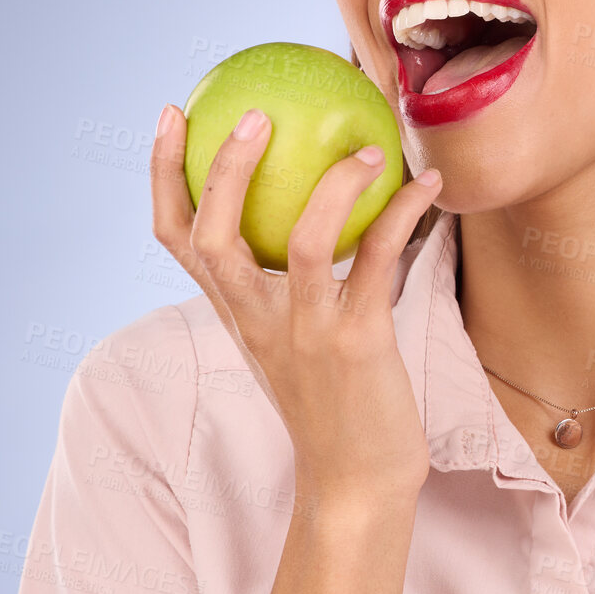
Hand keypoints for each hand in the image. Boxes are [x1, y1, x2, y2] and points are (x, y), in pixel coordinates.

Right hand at [150, 103, 442, 506]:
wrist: (356, 482)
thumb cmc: (334, 402)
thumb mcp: (294, 339)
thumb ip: (289, 284)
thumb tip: (314, 203)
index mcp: (235, 312)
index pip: (176, 237)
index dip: (165, 173)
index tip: (174, 113)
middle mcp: (257, 319)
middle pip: (213, 235)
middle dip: (224, 167)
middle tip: (255, 111)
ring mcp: (306, 331)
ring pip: (306, 243)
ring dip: (337, 183)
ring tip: (370, 145)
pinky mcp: (359, 342)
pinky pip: (382, 260)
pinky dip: (404, 212)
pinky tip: (429, 182)